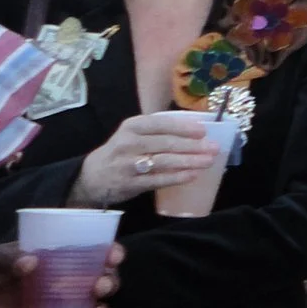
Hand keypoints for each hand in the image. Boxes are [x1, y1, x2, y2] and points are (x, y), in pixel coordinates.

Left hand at [0, 241, 124, 307]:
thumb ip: (10, 258)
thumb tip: (31, 262)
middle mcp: (58, 279)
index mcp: (53, 256)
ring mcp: (48, 304)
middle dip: (107, 283)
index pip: (90, 251)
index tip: (113, 256)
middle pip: (95, 281)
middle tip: (100, 287)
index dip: (107, 253)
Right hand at [71, 114, 222, 206]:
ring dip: (188, 161)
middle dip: (193, 146)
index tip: (203, 130)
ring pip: (163, 161)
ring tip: (208, 161)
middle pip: (166, 143)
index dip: (183, 127)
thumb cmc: (121, 151)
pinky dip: (176, 177)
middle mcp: (129, 143)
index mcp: (132, 126)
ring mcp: (129, 164)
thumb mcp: (132, 134)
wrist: (92, 176)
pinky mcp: (130, 183)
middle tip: (214, 147)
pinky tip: (191, 175)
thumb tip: (195, 128)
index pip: (161, 124)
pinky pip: (157, 179)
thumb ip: (157, 130)